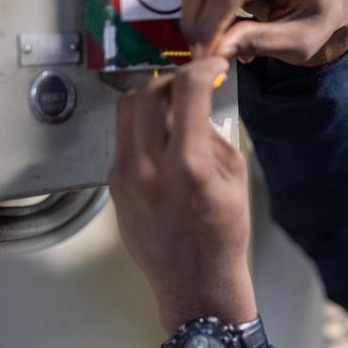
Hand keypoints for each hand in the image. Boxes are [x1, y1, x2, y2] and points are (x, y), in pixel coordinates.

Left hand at [108, 58, 256, 336]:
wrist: (196, 281)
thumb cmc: (224, 234)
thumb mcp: (234, 178)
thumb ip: (211, 135)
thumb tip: (196, 104)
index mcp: (188, 165)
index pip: (187, 91)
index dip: (202, 68)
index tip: (211, 66)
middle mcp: (149, 167)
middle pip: (148, 93)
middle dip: (172, 79)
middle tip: (191, 83)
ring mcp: (125, 177)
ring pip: (127, 111)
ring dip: (151, 99)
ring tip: (173, 107)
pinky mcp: (114, 186)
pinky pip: (124, 139)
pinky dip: (143, 128)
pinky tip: (163, 140)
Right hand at [181, 0, 347, 66]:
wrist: (328, 5)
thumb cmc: (319, 23)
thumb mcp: (299, 43)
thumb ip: (260, 42)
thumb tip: (217, 48)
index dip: (211, 23)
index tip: (203, 53)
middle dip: (195, 15)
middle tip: (197, 50)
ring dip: (197, 11)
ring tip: (219, 42)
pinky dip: (202, 3)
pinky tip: (223, 25)